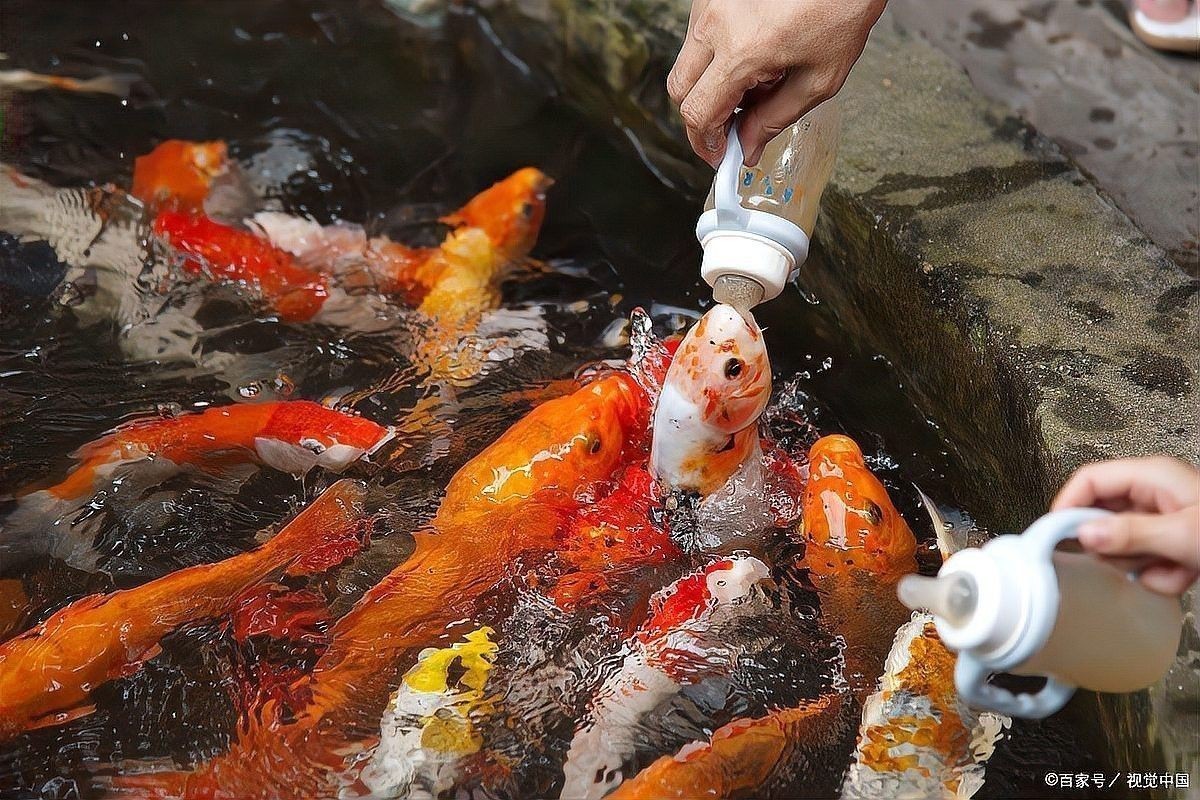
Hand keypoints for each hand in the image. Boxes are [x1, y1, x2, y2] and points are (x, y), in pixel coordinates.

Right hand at [667, 0, 886, 166]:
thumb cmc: (841, 9)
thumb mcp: (819, 78)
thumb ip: (775, 118)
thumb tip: (748, 146)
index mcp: (744, 49)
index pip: (699, 112)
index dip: (705, 143)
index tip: (719, 155)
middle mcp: (717, 23)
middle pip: (679, 89)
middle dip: (701, 117)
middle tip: (729, 131)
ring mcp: (709, 5)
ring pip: (686, 64)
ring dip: (711, 85)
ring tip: (754, 83)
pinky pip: (698, 39)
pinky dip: (716, 58)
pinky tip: (751, 56)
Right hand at [1052, 457, 1199, 595]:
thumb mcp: (1182, 534)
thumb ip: (1131, 534)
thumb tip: (1085, 534)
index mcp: (1152, 476)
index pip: (1089, 480)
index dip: (1067, 505)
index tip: (1055, 534)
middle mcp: (1153, 494)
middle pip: (1103, 519)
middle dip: (1119, 549)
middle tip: (1135, 559)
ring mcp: (1161, 519)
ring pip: (1124, 547)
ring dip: (1146, 566)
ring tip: (1176, 567)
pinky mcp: (1168, 540)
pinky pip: (1145, 563)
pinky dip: (1163, 575)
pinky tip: (1185, 572)